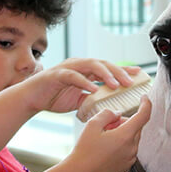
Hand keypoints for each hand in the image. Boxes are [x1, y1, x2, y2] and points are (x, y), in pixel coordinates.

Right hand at [22, 59, 140, 113]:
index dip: (123, 70)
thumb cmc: (54, 97)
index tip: (139, 75)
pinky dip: (84, 82)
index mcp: (86, 71)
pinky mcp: (57, 74)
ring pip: (90, 65)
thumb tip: (109, 107)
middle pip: (103, 64)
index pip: (109, 68)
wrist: (31, 99)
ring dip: (105, 74)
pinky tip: (93, 89)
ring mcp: (68, 68)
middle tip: (131, 82)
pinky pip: (73, 76)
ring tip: (115, 84)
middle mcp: (79, 65)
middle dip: (118, 71)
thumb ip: (93, 100)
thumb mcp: (79, 101)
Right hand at [57, 98, 151, 171]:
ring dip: (122, 135)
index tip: (144, 98)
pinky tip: (104, 150)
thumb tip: (117, 113)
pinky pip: (128, 151)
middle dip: (124, 122)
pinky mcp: (125, 167)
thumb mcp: (92, 124)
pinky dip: (120, 146)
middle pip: (136, 128)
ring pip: (131, 140)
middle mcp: (132, 148)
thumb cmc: (84, 150)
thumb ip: (108, 114)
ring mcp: (130, 160)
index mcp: (126, 136)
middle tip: (106, 125)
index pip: (144, 115)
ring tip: (103, 139)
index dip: (146, 104)